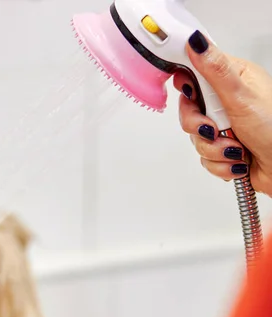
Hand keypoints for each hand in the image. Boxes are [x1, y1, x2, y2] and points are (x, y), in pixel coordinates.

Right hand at [174, 30, 271, 196]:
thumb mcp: (242, 96)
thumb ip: (215, 70)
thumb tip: (196, 42)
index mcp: (233, 80)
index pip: (194, 72)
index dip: (185, 84)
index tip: (191, 93)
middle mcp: (227, 102)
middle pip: (188, 110)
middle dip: (199, 126)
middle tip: (214, 128)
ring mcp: (224, 126)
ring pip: (195, 137)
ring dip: (214, 149)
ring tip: (236, 149)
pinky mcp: (223, 149)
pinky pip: (204, 157)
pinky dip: (220, 164)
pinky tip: (237, 161)